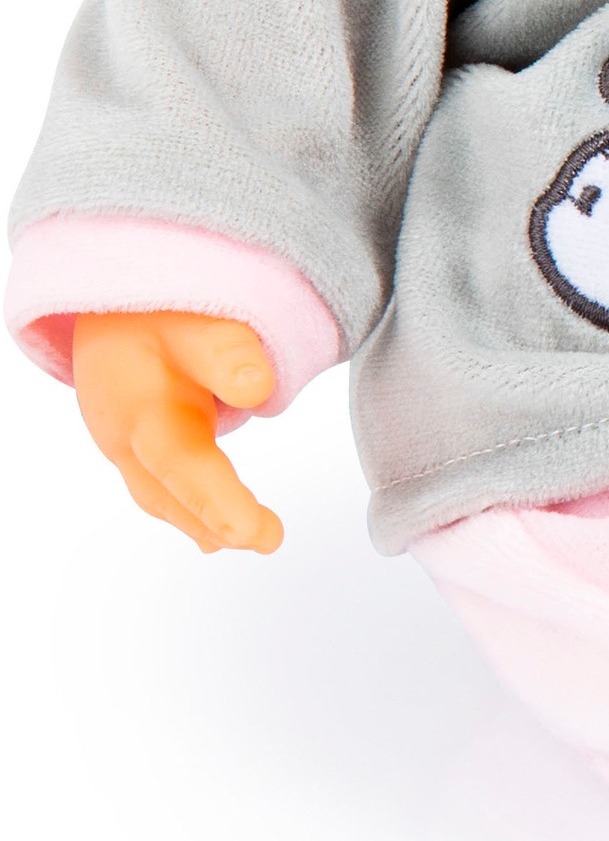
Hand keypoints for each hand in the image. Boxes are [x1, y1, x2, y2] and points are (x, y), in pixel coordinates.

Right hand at [72, 312, 285, 553]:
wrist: (107, 301)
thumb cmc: (159, 305)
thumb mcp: (194, 315)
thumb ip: (226, 351)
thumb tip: (258, 389)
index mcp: (138, 405)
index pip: (180, 462)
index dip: (217, 501)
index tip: (252, 531)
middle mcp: (123, 434)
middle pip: (168, 488)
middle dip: (218, 518)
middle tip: (269, 539)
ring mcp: (122, 443)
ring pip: (160, 493)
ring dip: (204, 519)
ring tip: (254, 536)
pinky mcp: (133, 443)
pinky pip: (160, 484)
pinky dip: (191, 506)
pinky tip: (217, 531)